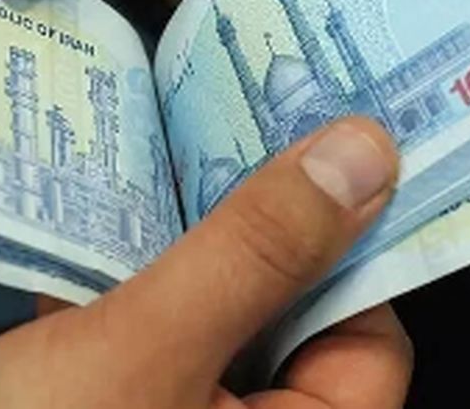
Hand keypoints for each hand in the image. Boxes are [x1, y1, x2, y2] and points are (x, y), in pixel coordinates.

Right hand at [0, 117, 411, 408]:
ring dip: (186, 245)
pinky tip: (100, 219)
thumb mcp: (145, 349)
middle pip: (292, 319)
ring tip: (170, 151)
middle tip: (236, 121)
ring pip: (216, 320)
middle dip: (254, 228)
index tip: (314, 142)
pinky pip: (153, 339)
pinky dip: (132, 284)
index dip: (347, 241)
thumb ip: (255, 253)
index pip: (369, 336)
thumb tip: (366, 157)